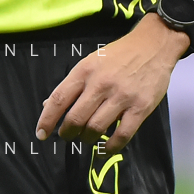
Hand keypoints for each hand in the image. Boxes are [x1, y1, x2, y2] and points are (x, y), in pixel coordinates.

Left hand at [35, 13, 187, 153]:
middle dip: (67, 133)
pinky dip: (110, 146)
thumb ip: (72, 84)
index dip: (47, 120)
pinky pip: (122, 135)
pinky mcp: (140, 107)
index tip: (40, 134)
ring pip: (95, 128)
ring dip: (86, 139)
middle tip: (67, 136)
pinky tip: (105, 148)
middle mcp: (101, 84)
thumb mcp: (91, 62)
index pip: (59, 99)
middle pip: (75, 118)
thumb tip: (48, 105)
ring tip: (87, 138)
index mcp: (85, 70)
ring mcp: (121, 96)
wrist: (153, 45)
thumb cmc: (119, 55)